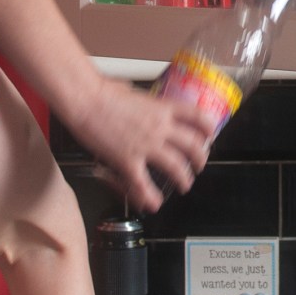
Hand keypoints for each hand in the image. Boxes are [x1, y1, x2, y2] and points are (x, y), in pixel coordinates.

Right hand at [67, 76, 212, 210]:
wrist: (85, 99)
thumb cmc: (102, 91)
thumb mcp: (131, 90)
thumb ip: (141, 100)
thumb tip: (136, 98)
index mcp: (162, 108)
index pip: (197, 117)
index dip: (208, 128)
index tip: (210, 136)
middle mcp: (160, 127)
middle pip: (193, 145)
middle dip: (200, 159)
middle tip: (199, 166)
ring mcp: (146, 145)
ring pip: (176, 166)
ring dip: (184, 178)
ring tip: (184, 185)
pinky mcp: (128, 160)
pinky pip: (143, 184)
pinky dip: (150, 196)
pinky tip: (154, 204)